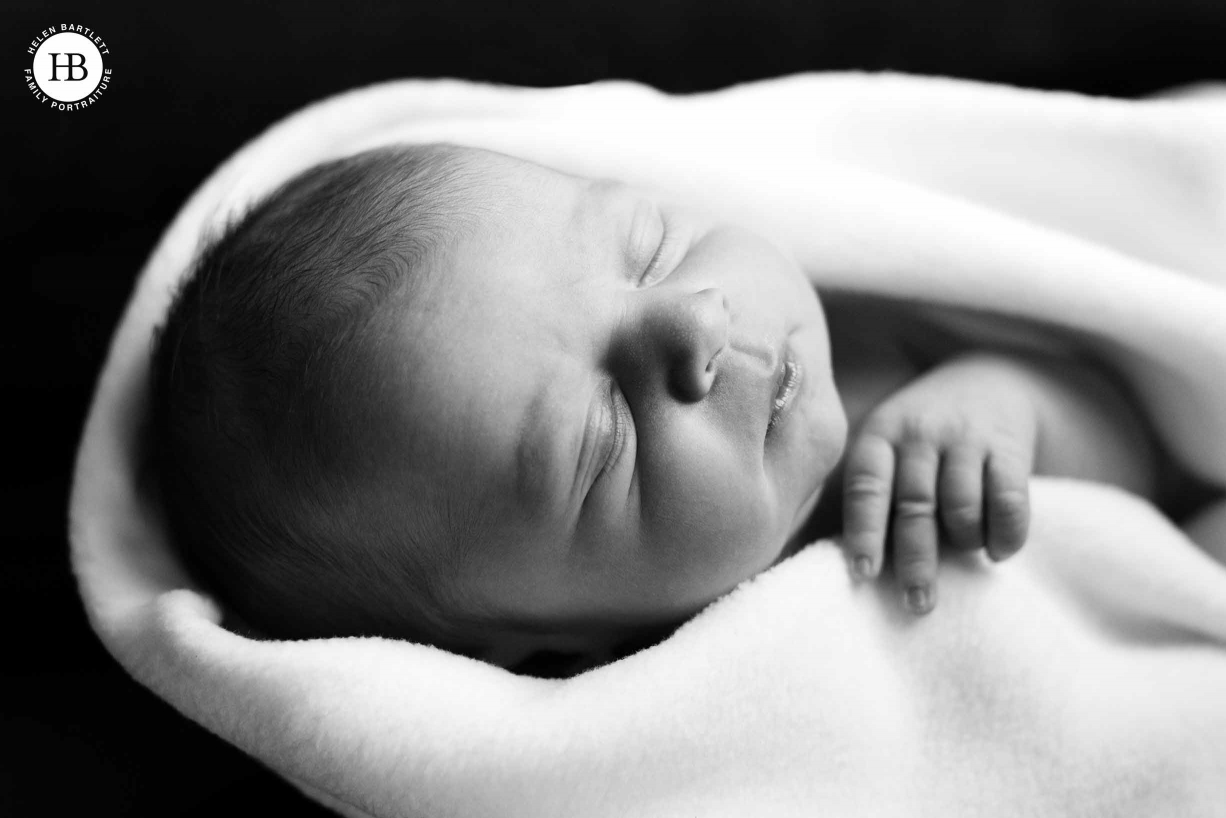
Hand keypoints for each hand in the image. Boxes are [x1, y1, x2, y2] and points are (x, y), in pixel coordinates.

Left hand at [841, 356, 1038, 613]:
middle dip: (916, 560)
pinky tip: (998, 551)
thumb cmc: (921, 438)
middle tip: (917, 603)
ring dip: (963, 542)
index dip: (864, 532)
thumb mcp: (887, 445)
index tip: (863, 574)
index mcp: (880, 435)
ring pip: (962, 507)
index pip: (867, 486)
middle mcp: (920, 433)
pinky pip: (1009, 501)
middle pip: (915, 505)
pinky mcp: (1010, 447)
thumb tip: (858, 569)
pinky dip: (1005, 535)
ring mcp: (966, 437)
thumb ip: (873, 493)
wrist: (987, 378)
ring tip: (963, 553)